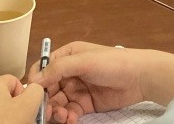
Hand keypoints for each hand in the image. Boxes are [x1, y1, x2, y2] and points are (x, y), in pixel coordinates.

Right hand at [30, 43, 173, 121]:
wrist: (140, 77)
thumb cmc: (113, 62)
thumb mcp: (84, 61)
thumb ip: (59, 68)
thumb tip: (33, 80)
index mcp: (68, 56)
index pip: (43, 68)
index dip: (36, 81)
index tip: (33, 94)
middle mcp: (70, 72)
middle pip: (47, 89)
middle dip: (45, 102)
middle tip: (47, 113)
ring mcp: (77, 89)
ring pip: (57, 104)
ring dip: (55, 112)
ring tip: (63, 117)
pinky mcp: (85, 104)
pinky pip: (69, 113)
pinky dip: (67, 118)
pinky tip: (71, 120)